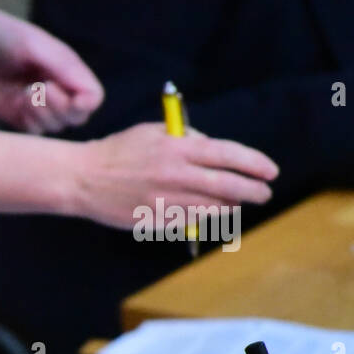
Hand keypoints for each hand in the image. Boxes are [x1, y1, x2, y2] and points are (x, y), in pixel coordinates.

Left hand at [0, 0, 103, 133]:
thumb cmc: (7, 38)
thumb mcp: (37, 46)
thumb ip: (64, 68)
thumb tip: (89, 97)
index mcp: (69, 71)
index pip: (93, 97)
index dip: (86, 103)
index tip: (72, 99)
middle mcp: (60, 90)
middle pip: (78, 118)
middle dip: (60, 108)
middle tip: (39, 89)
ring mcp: (40, 106)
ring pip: (56, 127)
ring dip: (42, 113)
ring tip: (25, 91)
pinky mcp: (21, 117)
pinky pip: (35, 132)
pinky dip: (29, 121)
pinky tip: (17, 102)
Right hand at [71, 122, 278, 229]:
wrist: (83, 178)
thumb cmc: (118, 151)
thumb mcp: (153, 131)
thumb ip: (186, 138)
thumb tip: (214, 151)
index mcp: (178, 148)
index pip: (228, 155)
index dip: (255, 164)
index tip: (270, 172)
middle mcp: (176, 175)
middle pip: (228, 186)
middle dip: (252, 191)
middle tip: (263, 194)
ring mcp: (166, 201)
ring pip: (212, 208)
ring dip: (230, 207)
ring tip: (236, 204)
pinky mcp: (155, 220)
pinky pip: (189, 221)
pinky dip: (203, 218)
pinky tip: (207, 213)